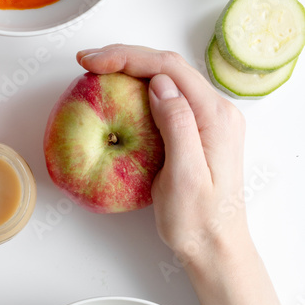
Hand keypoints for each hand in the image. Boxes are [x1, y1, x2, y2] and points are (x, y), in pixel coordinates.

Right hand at [77, 45, 250, 267]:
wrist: (216, 246)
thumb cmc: (198, 220)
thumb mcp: (185, 176)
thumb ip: (178, 126)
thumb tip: (159, 85)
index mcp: (215, 116)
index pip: (169, 68)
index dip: (128, 57)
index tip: (93, 63)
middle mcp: (217, 110)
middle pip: (168, 66)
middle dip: (126, 57)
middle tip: (87, 62)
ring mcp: (210, 119)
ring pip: (168, 78)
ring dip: (132, 69)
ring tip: (98, 72)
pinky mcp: (199, 130)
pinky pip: (170, 96)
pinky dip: (140, 88)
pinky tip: (120, 94)